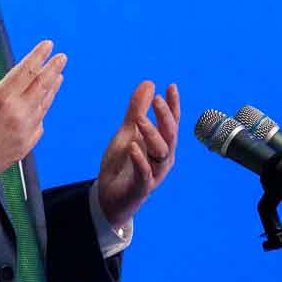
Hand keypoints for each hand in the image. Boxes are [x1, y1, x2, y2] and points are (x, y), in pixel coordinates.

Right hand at [0, 35, 66, 209]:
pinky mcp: (21, 150)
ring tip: (57, 78)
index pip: (27, 70)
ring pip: (43, 106)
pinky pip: (38, 126)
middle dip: (53, 70)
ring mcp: (21, 135)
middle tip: (62, 58)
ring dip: (51, 90)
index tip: (47, 45)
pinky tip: (42, 106)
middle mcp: (16, 117)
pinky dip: (42, 112)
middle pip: (42, 86)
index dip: (38, 56)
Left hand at [96, 81, 179, 229]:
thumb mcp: (127, 133)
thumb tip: (149, 83)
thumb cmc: (122, 165)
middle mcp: (163, 158)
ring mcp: (154, 173)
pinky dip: (140, 160)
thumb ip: (137, 110)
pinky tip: (133, 146)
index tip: (171, 86)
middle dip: (165, 116)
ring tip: (139, 119)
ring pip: (160, 152)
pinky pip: (145, 173)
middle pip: (170, 135)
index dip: (173, 105)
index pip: (171, 122)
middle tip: (156, 99)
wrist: (109, 198)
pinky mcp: (142, 187)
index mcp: (162, 144)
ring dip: (152, 134)